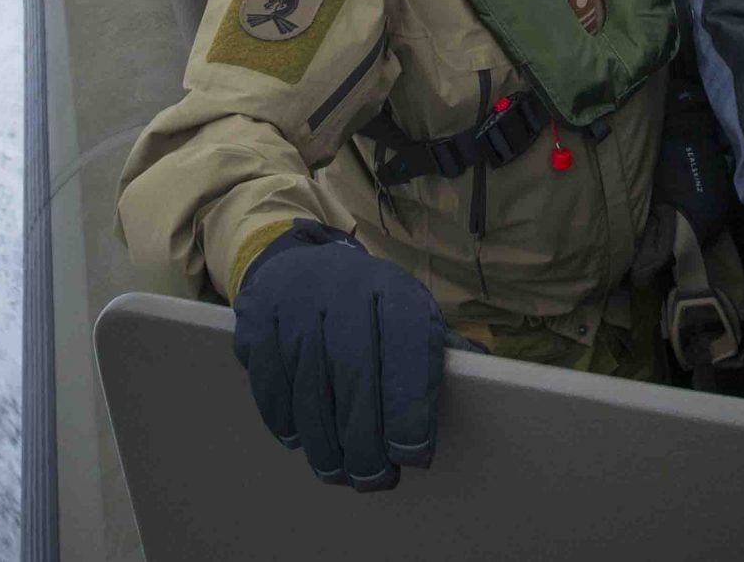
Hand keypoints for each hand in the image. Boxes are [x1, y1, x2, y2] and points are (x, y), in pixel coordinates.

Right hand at [231, 222, 445, 489]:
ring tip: (339, 472)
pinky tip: (299, 440)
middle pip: (355, 376)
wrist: (299, 264)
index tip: (412, 456)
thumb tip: (485, 378)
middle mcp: (345, 289)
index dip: (410, 410)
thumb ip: (440, 350)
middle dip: (365, 439)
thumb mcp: (408, 313)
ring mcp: (296, 301)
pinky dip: (284, 417)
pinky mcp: (258, 316)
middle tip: (374, 479)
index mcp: (393, 291)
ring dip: (324, 441)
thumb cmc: (367, 306)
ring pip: (310, 384)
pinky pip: (269, 378)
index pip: (406, 353)